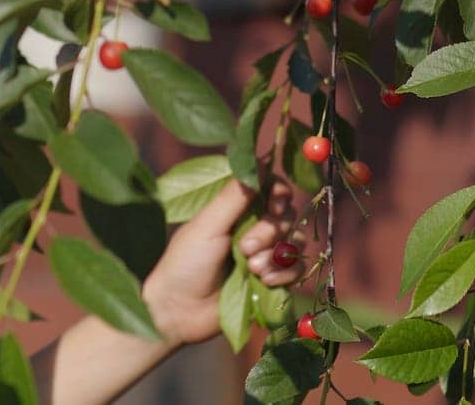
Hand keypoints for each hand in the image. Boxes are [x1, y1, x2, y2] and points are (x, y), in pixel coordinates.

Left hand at [141, 179, 302, 346]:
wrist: (179, 312)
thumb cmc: (185, 263)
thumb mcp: (207, 225)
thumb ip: (234, 196)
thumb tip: (259, 162)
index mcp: (235, 208)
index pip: (271, 187)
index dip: (278, 193)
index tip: (274, 205)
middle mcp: (252, 227)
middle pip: (286, 215)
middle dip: (270, 231)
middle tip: (245, 248)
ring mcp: (263, 253)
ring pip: (294, 242)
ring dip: (276, 255)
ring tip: (252, 269)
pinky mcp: (271, 279)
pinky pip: (295, 269)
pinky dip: (284, 274)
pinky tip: (263, 281)